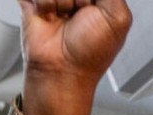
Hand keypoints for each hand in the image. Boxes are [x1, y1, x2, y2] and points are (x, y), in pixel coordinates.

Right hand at [19, 0, 132, 114]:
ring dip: (61, 1)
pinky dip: (44, 4)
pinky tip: (49, 17)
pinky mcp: (34, 2)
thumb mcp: (118, 19)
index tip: (90, 9)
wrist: (62, 71)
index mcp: (101, 0)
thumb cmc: (91, 54)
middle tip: (78, 14)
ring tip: (63, 18)